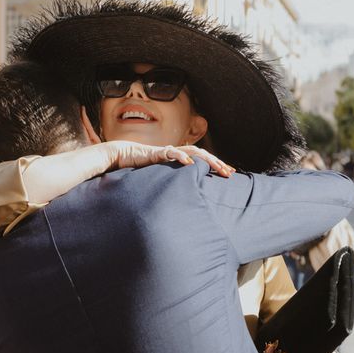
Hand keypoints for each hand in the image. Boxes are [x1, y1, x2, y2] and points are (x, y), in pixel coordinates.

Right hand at [105, 141, 234, 177]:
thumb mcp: (164, 179)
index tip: (229, 174)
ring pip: (193, 152)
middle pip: (203, 156)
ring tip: (217, 166)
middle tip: (229, 173)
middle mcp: (178, 154)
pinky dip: (182, 157)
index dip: (217, 166)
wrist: (124, 156)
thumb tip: (187, 200)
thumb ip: (175, 184)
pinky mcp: (158, 152)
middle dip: (217, 163)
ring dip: (206, 159)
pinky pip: (172, 153)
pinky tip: (190, 163)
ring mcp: (170, 152)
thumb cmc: (143, 169)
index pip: (204, 161)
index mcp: (181, 160)